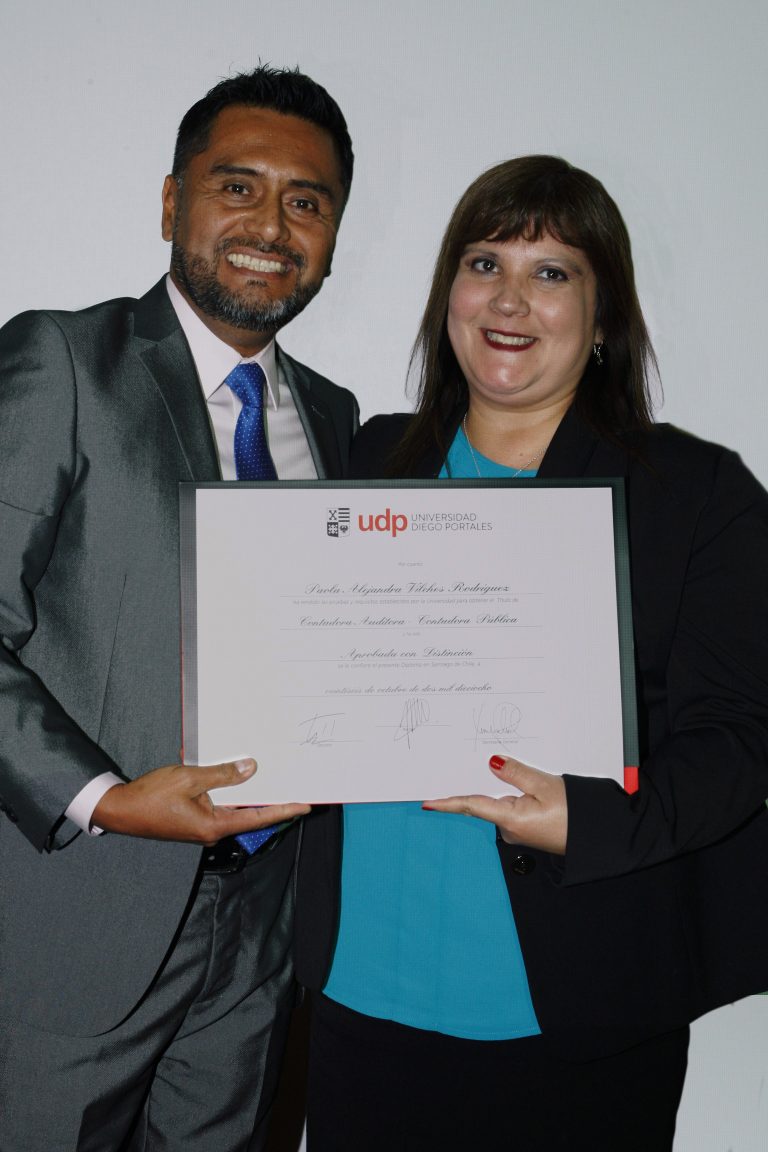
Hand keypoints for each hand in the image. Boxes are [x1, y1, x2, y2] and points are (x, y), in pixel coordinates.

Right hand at [92, 759, 309, 845]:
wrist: (121, 810)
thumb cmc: (150, 796)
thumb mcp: (189, 778)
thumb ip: (222, 774)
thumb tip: (250, 769)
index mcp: (214, 825)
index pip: (258, 817)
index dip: (284, 810)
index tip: (305, 805)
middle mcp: (213, 830)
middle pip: (251, 815)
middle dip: (274, 802)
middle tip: (296, 788)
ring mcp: (204, 827)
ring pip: (237, 811)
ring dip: (254, 797)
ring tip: (276, 781)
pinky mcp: (195, 821)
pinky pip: (222, 807)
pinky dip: (235, 795)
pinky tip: (242, 780)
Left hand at [423, 755, 567, 854]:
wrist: (598, 838)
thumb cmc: (576, 815)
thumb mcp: (546, 785)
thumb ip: (516, 772)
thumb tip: (492, 763)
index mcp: (509, 819)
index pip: (471, 806)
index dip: (447, 803)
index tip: (426, 802)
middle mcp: (510, 829)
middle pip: (484, 802)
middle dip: (479, 784)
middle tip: (473, 763)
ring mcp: (519, 831)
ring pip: (500, 803)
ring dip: (500, 787)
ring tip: (506, 768)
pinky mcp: (529, 829)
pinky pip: (513, 808)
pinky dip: (513, 794)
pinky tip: (521, 783)